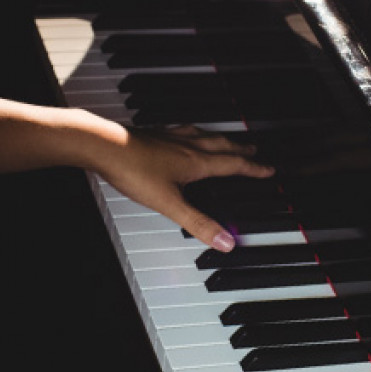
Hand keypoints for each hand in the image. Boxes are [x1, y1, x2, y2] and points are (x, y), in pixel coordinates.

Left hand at [90, 125, 273, 251]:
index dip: (253, 168)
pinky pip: (182, 130)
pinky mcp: (154, 134)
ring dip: (220, 138)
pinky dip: (192, 132)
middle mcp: (188, 146)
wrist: (103, 146)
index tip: (268, 169)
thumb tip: (226, 241)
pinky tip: (183, 133)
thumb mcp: (170, 204)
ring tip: (225, 138)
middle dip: (241, 149)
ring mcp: (170, 137)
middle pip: (223, 146)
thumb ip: (198, 223)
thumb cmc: (133, 170)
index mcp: (197, 162)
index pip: (234, 165)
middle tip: (253, 149)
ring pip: (204, 135)